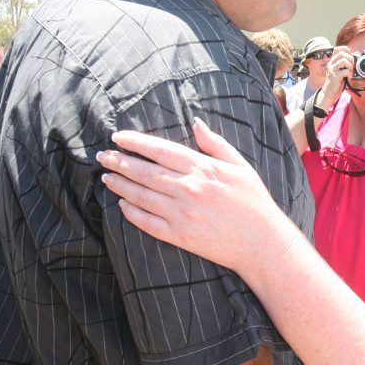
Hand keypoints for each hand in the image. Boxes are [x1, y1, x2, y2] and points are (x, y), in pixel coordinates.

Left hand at [96, 118, 290, 270]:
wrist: (262, 242)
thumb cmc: (254, 201)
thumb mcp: (240, 166)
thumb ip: (215, 144)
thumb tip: (195, 122)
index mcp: (203, 169)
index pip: (161, 150)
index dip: (136, 142)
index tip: (118, 137)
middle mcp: (189, 189)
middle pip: (145, 172)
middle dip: (120, 162)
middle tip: (102, 156)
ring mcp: (182, 214)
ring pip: (142, 196)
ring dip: (120, 185)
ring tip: (106, 177)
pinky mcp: (180, 236)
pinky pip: (148, 223)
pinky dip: (132, 213)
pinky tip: (121, 205)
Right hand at [317, 45, 353, 110]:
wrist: (329, 93)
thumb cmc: (336, 82)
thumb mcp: (340, 71)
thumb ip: (344, 65)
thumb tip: (355, 59)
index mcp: (332, 62)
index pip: (337, 49)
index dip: (346, 49)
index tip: (352, 54)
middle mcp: (331, 64)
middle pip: (342, 53)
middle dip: (351, 58)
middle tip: (353, 66)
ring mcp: (332, 70)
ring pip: (343, 60)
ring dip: (351, 66)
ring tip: (351, 72)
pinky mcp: (335, 76)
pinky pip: (345, 71)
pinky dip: (350, 74)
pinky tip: (349, 78)